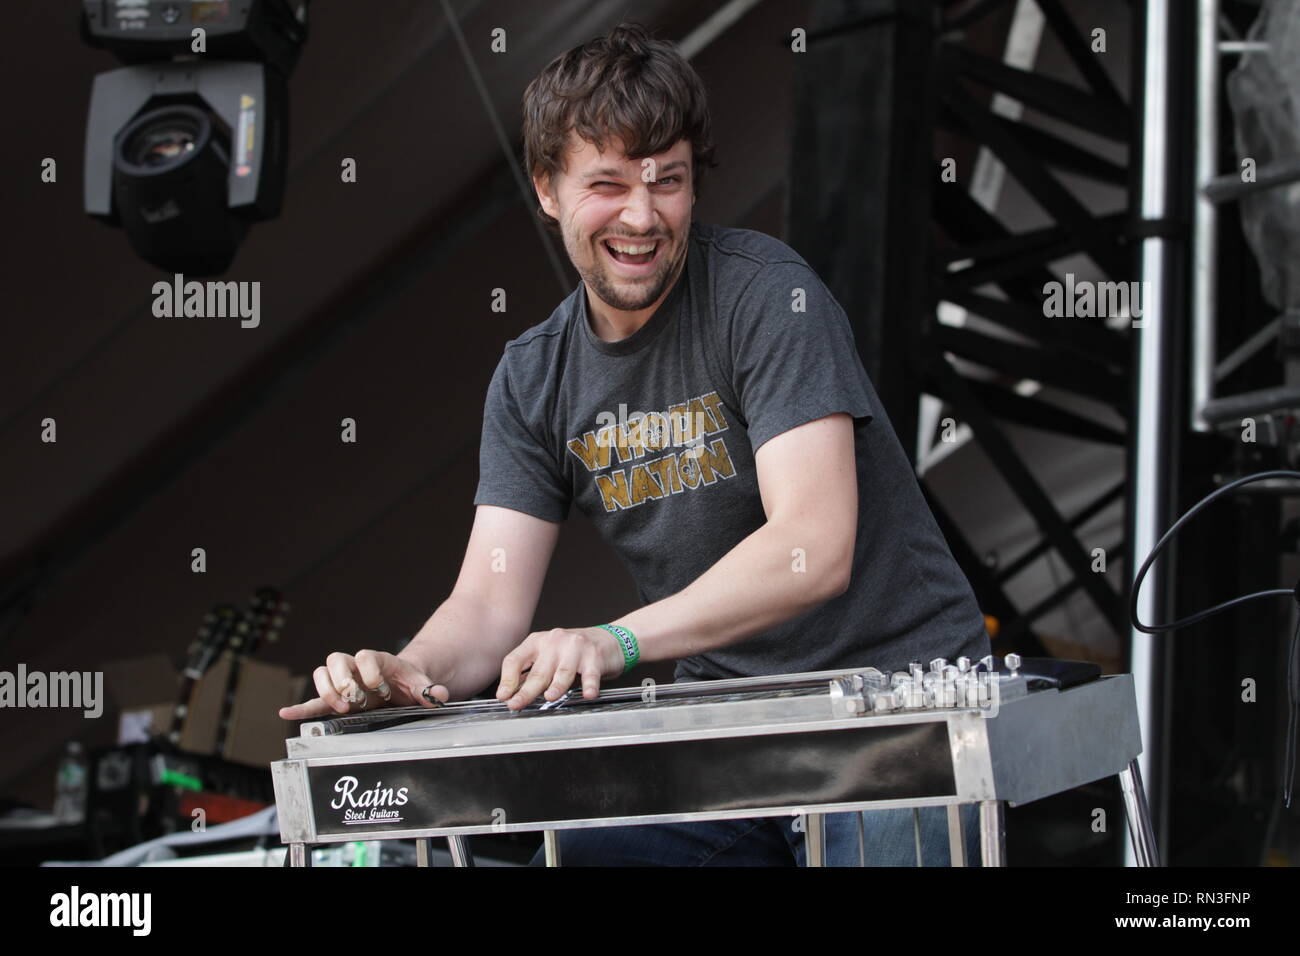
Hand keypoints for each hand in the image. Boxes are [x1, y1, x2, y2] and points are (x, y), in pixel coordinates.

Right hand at [278, 650, 449, 720]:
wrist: (402, 686)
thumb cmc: (409, 682)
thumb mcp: (421, 684)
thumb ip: (429, 689)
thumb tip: (440, 695)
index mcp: (378, 661)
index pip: (365, 656)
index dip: (369, 670)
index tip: (380, 687)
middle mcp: (356, 668)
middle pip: (336, 659)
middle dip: (344, 680)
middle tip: (357, 699)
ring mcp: (344, 682)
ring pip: (322, 674)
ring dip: (327, 691)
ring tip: (342, 708)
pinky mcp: (337, 699)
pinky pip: (315, 701)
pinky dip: (302, 707)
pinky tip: (286, 712)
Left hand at [495, 627, 624, 710]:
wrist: (608, 640)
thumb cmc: (573, 652)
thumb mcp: (547, 656)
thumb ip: (531, 672)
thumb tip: (509, 694)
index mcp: (537, 641)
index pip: (516, 659)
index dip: (508, 679)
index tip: (503, 695)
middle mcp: (554, 641)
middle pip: (538, 671)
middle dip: (526, 690)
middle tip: (516, 704)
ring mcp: (576, 648)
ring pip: (563, 672)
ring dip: (556, 686)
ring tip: (550, 697)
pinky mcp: (595, 657)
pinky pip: (591, 674)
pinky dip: (589, 685)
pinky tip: (588, 694)